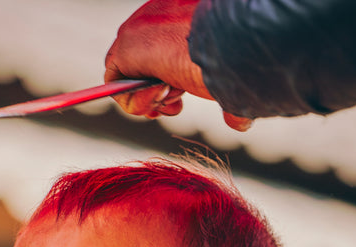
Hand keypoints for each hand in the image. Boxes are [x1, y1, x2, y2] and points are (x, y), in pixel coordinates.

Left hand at [104, 0, 252, 130]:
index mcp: (180, 13)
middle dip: (157, 92)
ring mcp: (139, 28)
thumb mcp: (229, 69)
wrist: (234, 40)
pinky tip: (158, 99)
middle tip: (173, 106)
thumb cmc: (240, 52)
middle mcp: (158, 15)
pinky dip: (133, 101)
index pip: (161, 47)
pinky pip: (115, 82)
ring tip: (172, 97)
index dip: (169, 79)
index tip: (180, 101)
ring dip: (149, 98)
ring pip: (129, 73)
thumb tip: (239, 123)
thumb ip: (225, 89)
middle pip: (142, 62)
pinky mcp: (126, 46)